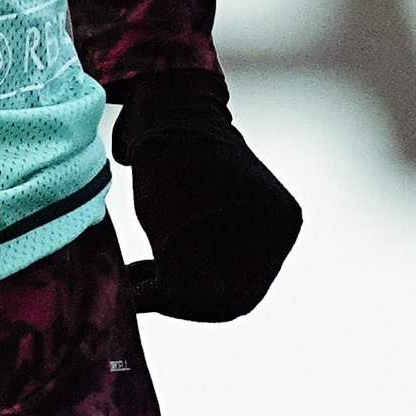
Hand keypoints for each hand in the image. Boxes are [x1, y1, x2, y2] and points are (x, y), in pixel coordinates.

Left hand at [117, 94, 302, 323]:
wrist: (166, 108)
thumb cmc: (172, 162)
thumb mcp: (174, 230)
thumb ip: (187, 280)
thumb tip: (196, 306)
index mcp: (277, 228)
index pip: (237, 298)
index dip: (189, 308)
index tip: (148, 296)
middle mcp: (279, 227)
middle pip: (229, 291)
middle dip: (182, 296)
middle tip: (138, 291)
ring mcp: (260, 221)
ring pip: (216, 277)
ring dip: (176, 283)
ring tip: (137, 276)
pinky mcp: (237, 216)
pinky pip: (211, 257)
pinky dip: (180, 266)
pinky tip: (147, 266)